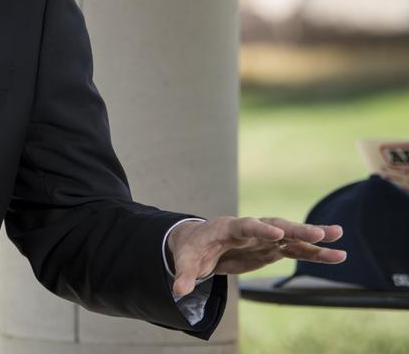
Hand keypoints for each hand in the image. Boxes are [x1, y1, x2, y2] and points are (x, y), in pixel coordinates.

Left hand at [166, 217, 345, 297]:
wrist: (198, 244)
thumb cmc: (192, 249)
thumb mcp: (185, 262)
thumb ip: (185, 275)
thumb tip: (178, 291)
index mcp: (226, 228)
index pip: (245, 225)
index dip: (260, 229)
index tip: (277, 232)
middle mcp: (248, 229)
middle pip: (274, 225)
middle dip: (296, 228)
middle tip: (319, 232)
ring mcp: (262, 238)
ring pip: (291, 236)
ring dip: (313, 238)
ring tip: (339, 238)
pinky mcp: (271, 249)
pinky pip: (295, 249)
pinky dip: (314, 252)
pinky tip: (336, 255)